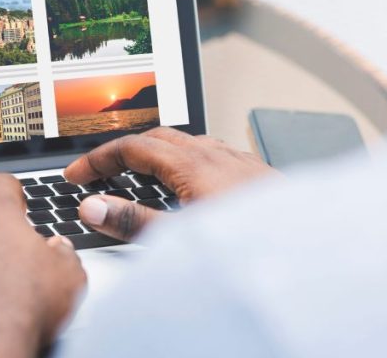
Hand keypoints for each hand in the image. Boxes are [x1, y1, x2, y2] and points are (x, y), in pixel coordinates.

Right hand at [65, 127, 277, 240]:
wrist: (309, 248)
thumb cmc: (252, 245)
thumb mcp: (181, 237)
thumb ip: (133, 221)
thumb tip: (93, 206)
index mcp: (193, 164)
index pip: (133, 148)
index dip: (99, 160)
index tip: (76, 175)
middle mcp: (216, 154)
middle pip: (157, 138)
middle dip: (123, 151)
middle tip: (99, 172)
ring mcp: (238, 161)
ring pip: (187, 143)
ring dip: (156, 152)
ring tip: (138, 174)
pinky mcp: (255, 173)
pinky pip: (212, 153)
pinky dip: (185, 159)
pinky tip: (189, 183)